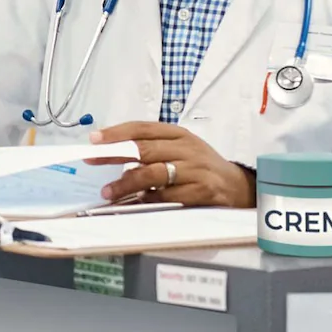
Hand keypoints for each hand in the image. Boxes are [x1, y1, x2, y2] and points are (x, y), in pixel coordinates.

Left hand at [95, 122, 254, 206]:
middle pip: (145, 149)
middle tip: (92, 160)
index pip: (143, 129)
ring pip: (155, 173)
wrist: (239, 187)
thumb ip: (152, 150)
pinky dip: (151, 200)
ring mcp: (196, 170)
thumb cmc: (201, 168)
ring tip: (108, 191)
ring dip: (127, 183)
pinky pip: (170, 196)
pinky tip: (139, 202)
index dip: (116, 133)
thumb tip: (113, 156)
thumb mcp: (181, 150)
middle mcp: (187, 149)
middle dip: (114, 154)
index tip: (94, 140)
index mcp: (179, 135)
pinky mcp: (203, 192)